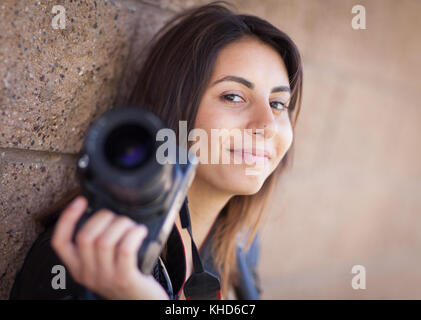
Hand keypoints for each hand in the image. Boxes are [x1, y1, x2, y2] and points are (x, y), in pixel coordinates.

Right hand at [51, 196, 168, 299]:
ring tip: (132, 226)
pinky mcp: (124, 279)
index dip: (67, 218)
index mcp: (78, 268)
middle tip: (118, 218)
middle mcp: (87, 274)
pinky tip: (140, 232)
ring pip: (105, 241)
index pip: (60, 242)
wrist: (142, 302)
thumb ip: (98, 244)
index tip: (80, 200)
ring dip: (122, 225)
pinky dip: (134, 234)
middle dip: (104, 218)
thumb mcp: (104, 263)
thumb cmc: (125, 277)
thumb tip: (105, 213)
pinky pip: (125, 249)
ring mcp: (105, 278)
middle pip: (85, 236)